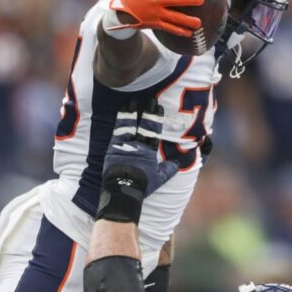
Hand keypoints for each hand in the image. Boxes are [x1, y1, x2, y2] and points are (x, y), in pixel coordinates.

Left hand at [96, 99, 179, 222]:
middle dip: (147, 113)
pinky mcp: (114, 147)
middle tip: (151, 100)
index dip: (156, 119)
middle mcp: (138, 147)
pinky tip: (122, 111)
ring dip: (132, 113)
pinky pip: (117, 130)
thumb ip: (168, 170)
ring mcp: (125, 146)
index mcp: (149, 153)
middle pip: (144, 126)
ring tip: (133, 101)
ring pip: (129, 125)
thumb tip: (177, 163)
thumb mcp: (159, 179)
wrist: (122, 191)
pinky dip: (120, 120)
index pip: (154, 132)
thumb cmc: (142, 186)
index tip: (158, 108)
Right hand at [109, 0, 203, 36]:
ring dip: (187, 21)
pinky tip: (188, 33)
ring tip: (198, 23)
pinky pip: (169, 28)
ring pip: (174, 18)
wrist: (121, 11)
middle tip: (201, 0)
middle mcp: (155, 1)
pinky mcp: (155, 23)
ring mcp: (155, 14)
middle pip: (175, 1)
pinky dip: (179, 31)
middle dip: (188, 0)